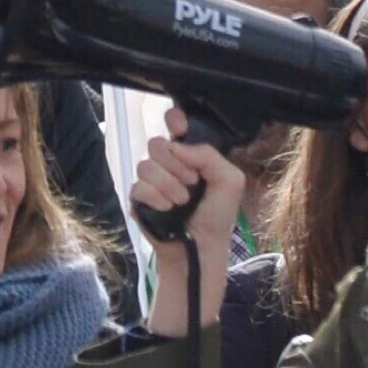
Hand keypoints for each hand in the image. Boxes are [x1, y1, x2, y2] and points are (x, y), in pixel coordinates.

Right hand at [130, 113, 245, 339]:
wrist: (201, 246)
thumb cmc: (217, 215)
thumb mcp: (229, 181)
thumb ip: (209, 155)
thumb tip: (179, 146)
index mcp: (189, 155)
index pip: (174, 124)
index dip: (174, 120)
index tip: (180, 130)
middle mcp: (168, 163)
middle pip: (156, 143)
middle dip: (175, 164)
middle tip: (192, 182)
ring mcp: (151, 180)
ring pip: (146, 164)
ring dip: (168, 184)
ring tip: (182, 201)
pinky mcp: (138, 197)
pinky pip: (138, 185)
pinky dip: (156, 197)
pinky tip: (167, 208)